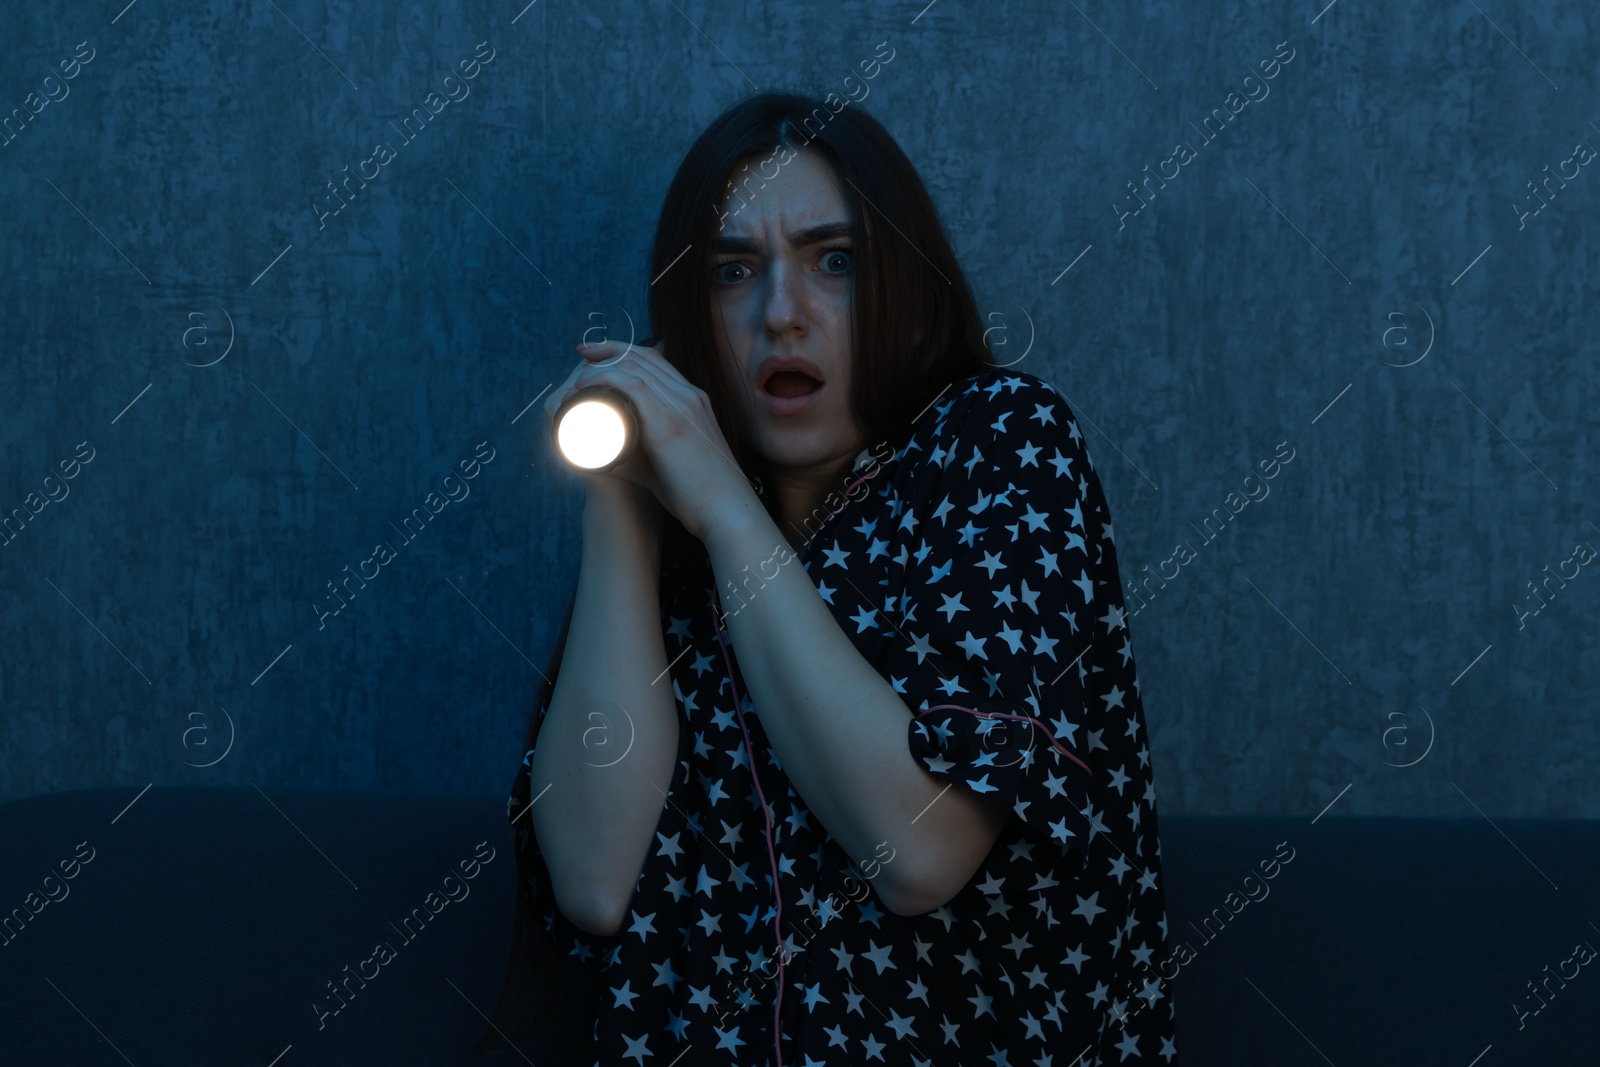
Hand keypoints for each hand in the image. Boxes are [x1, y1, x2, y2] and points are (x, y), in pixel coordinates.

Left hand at [543, 338, 752, 542]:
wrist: (726, 509)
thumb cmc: (698, 495)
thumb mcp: (670, 466)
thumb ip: (641, 460)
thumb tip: (607, 462)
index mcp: (694, 401)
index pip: (658, 360)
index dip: (626, 351)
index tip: (598, 357)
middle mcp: (690, 395)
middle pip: (644, 355)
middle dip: (609, 349)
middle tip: (582, 354)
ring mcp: (682, 404)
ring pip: (635, 365)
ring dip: (602, 364)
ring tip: (578, 378)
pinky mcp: (670, 421)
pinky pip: (632, 384)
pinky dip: (605, 379)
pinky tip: (586, 385)